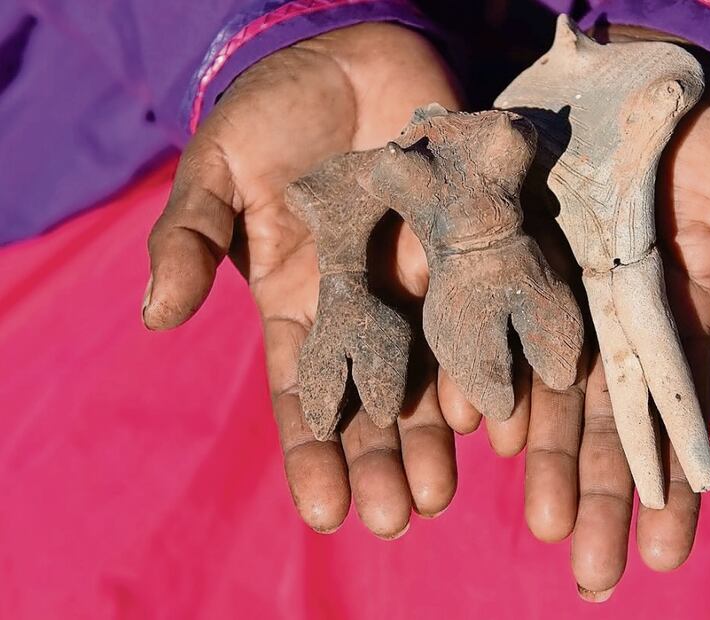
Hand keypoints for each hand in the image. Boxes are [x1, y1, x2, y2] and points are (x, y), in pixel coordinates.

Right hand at [143, 24, 462, 536]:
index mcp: (304, 302)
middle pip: (378, 399)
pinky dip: (489, 357)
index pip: (306, 392)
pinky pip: (483, 312)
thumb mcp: (219, 173)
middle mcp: (367, 307)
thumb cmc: (273, 114)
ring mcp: (421, 281)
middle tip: (403, 514)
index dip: (315, 450)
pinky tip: (495, 408)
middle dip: (387, 458)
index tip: (325, 510)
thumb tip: (155, 318)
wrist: (349, 56)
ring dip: (440, 431)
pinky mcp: (471, 243)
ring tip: (446, 485)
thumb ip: (191, 240)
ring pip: (435, 370)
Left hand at [505, 31, 709, 600]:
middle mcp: (611, 328)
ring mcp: (558, 297)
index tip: (664, 552)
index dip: (672, 487)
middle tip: (590, 570)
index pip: (674, 421)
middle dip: (600, 494)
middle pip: (605, 424)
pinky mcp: (510, 256)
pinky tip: (479, 427)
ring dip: (546, 458)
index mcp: (674, 326)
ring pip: (548, 391)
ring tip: (546, 523)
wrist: (649, 74)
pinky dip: (486, 372)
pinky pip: (493, 324)